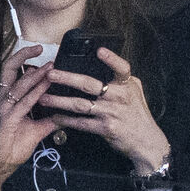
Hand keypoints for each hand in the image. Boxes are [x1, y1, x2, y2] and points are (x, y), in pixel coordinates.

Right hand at [0, 46, 59, 177]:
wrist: (0, 163)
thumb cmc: (11, 146)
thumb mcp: (34, 130)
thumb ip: (47, 121)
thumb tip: (62, 116)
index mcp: (5, 99)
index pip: (11, 72)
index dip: (22, 59)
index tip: (38, 52)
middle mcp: (2, 100)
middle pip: (9, 69)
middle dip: (23, 56)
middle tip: (40, 48)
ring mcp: (4, 108)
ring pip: (20, 84)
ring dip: (37, 74)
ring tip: (51, 67)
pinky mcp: (9, 118)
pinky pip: (25, 102)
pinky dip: (37, 92)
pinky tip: (48, 86)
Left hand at [38, 48, 171, 174]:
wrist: (146, 140)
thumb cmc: (137, 114)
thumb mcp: (134, 91)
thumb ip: (120, 79)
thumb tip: (105, 64)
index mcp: (127, 85)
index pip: (122, 68)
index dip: (111, 59)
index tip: (99, 50)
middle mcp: (119, 97)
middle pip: (89, 85)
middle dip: (67, 78)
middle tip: (50, 74)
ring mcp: (111, 113)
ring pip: (80, 105)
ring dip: (59, 101)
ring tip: (43, 98)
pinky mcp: (105, 128)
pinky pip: (81, 123)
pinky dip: (66, 121)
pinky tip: (55, 117)